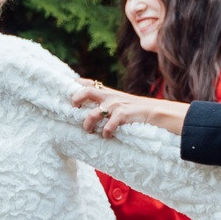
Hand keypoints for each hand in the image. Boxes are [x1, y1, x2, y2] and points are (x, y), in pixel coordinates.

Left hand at [69, 82, 183, 138]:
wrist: (156, 113)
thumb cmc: (136, 111)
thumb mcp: (120, 103)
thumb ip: (106, 103)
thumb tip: (89, 111)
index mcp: (108, 93)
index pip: (88, 83)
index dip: (75, 83)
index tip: (65, 86)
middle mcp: (110, 96)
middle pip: (87, 91)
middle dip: (76, 99)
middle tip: (74, 108)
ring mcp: (116, 105)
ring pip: (93, 113)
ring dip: (88, 124)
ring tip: (90, 131)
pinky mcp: (123, 114)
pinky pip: (108, 125)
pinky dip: (106, 132)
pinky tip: (107, 136)